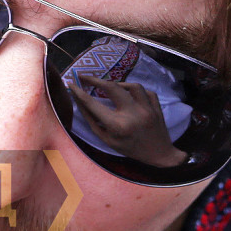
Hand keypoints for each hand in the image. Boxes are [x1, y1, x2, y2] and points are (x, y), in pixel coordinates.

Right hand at [70, 75, 186, 167]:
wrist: (159, 154)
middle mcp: (132, 114)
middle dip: (95, 80)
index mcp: (117, 126)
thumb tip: (81, 103)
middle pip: (111, 88)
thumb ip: (93, 122)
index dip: (79, 93)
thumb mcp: (108, 141)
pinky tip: (128, 93)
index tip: (71, 84)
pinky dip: (135, 90)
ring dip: (118, 84)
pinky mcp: (156, 106)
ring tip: (109, 86)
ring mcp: (146, 108)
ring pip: (131, 86)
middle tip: (84, 76)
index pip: (93, 104)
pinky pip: (145, 91)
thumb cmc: (130, 149)